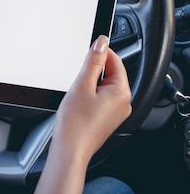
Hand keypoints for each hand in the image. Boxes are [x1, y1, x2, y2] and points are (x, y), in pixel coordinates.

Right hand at [52, 35, 131, 163]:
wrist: (70, 151)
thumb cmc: (75, 124)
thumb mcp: (82, 84)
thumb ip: (93, 61)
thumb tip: (102, 43)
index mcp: (121, 92)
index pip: (115, 61)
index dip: (100, 53)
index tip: (87, 50)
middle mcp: (123, 103)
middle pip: (111, 73)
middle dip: (93, 71)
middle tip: (78, 78)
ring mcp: (116, 112)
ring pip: (105, 85)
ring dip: (91, 83)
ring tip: (77, 94)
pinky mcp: (108, 118)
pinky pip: (102, 98)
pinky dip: (90, 95)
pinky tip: (79, 102)